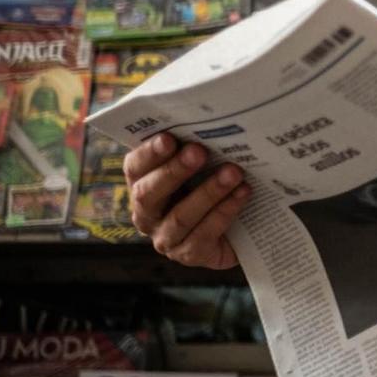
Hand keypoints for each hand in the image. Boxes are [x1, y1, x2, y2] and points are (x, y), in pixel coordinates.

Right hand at [122, 133, 248, 269]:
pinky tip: (242, 193)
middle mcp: (147, 214)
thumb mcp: (202, 163)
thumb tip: (210, 121)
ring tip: (233, 172)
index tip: (169, 138)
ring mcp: (165, 238)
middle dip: (175, 171)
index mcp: (142, 184)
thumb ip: (195, 146)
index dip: (149, 154)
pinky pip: (204, 234)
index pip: (134, 167)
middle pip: (149, 194)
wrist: (241, 226)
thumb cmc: (214, 182)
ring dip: (208, 192)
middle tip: (199, 152)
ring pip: (180, 216)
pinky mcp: (189, 255)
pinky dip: (225, 211)